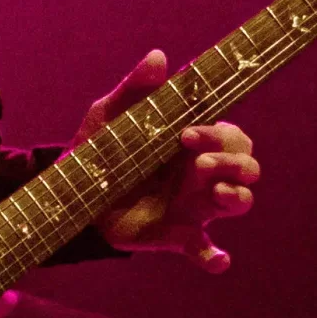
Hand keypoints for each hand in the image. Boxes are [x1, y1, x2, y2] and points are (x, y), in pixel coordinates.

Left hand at [78, 50, 259, 271]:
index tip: (187, 133)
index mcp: (192, 143)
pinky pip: (204, 250)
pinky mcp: (175, 235)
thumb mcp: (110, 113)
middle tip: (198, 164)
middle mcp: (201, 173)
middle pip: (247, 167)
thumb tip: (158, 57)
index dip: (222, 134)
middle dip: (233, 162)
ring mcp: (192, 205)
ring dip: (236, 197)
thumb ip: (136, 88)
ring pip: (240, 202)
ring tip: (214, 194)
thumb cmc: (98, 145)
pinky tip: (216, 260)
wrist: (69, 188)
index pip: (233, 136)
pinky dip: (214, 257)